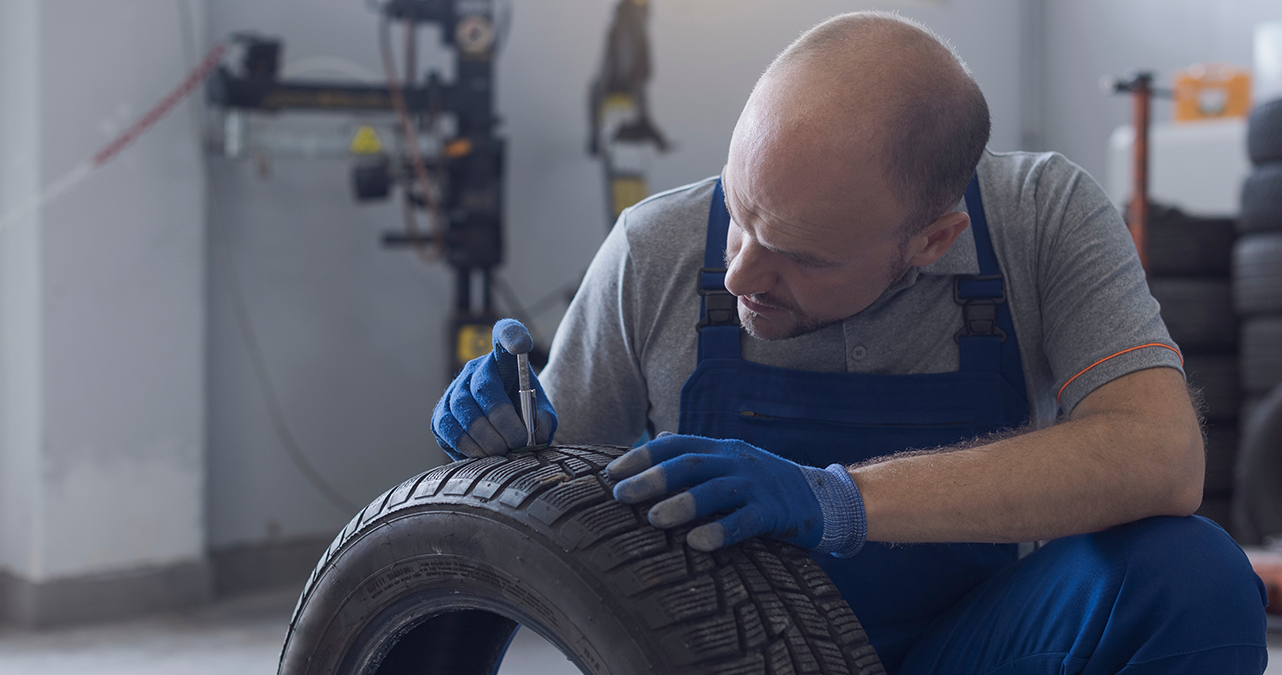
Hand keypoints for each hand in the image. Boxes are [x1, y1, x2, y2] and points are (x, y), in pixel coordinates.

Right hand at [431, 319, 556, 459]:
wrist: (506, 437)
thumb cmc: (527, 420)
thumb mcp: (543, 418)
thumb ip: (543, 422)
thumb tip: (533, 433)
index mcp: (505, 361)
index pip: (506, 334)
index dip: (511, 336)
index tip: (521, 345)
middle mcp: (476, 369)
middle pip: (484, 387)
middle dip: (502, 419)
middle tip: (518, 441)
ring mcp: (455, 391)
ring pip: (463, 410)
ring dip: (486, 436)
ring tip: (503, 451)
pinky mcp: (441, 416)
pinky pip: (449, 429)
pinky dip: (468, 446)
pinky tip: (485, 454)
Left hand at [606, 434, 866, 554]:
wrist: (822, 498)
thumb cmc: (763, 485)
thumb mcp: (731, 463)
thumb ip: (697, 454)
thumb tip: (657, 440)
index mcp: (721, 449)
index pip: (676, 444)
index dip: (642, 456)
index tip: (612, 473)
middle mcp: (736, 461)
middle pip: (690, 464)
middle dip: (653, 478)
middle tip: (621, 495)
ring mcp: (757, 485)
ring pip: (715, 489)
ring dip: (682, 503)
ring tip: (653, 519)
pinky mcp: (775, 512)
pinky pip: (745, 521)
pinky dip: (720, 531)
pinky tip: (697, 543)